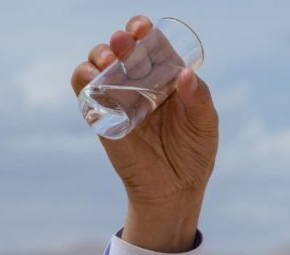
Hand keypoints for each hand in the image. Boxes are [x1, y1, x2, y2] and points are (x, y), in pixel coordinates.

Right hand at [71, 15, 218, 251]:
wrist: (175, 190)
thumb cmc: (194, 154)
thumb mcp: (204, 125)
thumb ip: (199, 99)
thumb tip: (186, 75)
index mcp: (166, 77)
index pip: (151, 44)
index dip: (143, 31)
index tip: (142, 29)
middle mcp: (140, 82)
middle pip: (123, 49)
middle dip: (121, 40)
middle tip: (125, 43)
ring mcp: (119, 98)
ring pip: (99, 65)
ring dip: (99, 55)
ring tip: (110, 62)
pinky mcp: (102, 118)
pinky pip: (85, 92)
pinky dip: (85, 79)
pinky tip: (95, 79)